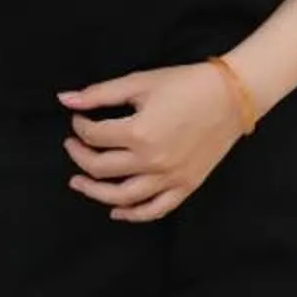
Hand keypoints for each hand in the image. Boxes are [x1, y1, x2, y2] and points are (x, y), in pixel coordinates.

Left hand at [58, 63, 243, 222]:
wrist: (232, 96)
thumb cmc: (186, 84)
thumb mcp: (140, 82)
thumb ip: (99, 94)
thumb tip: (64, 99)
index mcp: (138, 132)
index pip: (93, 136)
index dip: (79, 127)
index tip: (78, 119)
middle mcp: (151, 161)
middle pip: (100, 168)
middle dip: (79, 155)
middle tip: (72, 145)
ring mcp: (169, 178)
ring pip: (122, 197)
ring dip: (94, 192)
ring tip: (79, 182)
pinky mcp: (185, 186)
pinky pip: (155, 210)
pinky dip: (133, 214)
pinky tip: (116, 210)